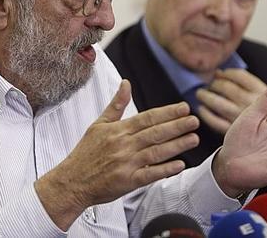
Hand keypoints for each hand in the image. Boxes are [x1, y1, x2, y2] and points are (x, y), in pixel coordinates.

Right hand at [35, 79, 199, 229]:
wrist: (72, 181)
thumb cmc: (86, 152)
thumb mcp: (98, 124)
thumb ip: (116, 105)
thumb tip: (126, 83)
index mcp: (117, 130)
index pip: (147, 118)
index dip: (167, 113)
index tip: (183, 108)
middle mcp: (123, 145)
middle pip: (155, 133)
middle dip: (177, 126)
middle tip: (194, 121)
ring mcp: (126, 164)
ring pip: (156, 152)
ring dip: (177, 145)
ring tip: (193, 139)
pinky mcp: (127, 182)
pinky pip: (150, 174)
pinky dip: (165, 169)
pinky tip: (180, 164)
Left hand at [196, 69, 266, 134]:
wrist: (261, 150)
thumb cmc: (263, 123)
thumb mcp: (261, 101)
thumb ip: (244, 85)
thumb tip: (218, 72)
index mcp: (260, 93)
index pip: (239, 76)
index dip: (226, 74)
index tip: (220, 74)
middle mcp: (249, 104)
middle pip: (226, 87)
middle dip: (216, 84)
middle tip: (211, 85)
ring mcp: (238, 118)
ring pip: (217, 102)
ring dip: (206, 96)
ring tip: (201, 94)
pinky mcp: (228, 131)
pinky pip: (212, 120)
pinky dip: (205, 113)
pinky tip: (202, 109)